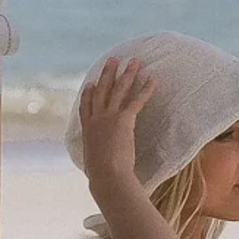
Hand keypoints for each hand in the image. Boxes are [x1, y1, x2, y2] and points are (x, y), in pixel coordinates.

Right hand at [79, 56, 154, 186]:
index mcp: (87, 131)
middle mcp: (96, 120)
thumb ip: (94, 161)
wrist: (107, 176)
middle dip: (107, 74)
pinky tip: (152, 79)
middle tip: (112, 60)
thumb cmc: (101, 177)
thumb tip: (96, 170)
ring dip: (127, 73)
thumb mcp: (92, 166)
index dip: (88, 94)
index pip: (86, 107)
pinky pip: (137, 100)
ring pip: (119, 90)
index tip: (91, 83)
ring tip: (134, 61)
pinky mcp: (124, 120)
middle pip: (102, 91)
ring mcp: (109, 118)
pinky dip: (146, 88)